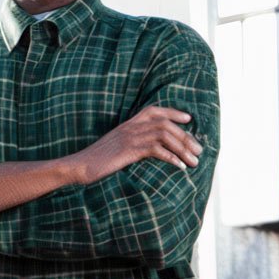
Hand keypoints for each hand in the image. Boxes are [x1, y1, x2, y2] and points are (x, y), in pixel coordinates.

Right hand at [69, 105, 200, 183]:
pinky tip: (179, 166)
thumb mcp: (116, 145)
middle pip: (166, 125)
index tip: (189, 119)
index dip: (174, 113)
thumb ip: (132, 141)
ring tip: (194, 161)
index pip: (155, 111)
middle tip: (199, 151)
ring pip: (164, 136)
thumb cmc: (98, 159)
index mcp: (128, 124)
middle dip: (186, 138)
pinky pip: (156, 150)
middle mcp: (131, 127)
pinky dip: (171, 158)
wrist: (80, 165)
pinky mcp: (129, 151)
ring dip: (183, 149)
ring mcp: (130, 138)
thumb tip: (150, 147)